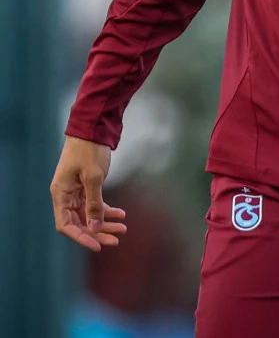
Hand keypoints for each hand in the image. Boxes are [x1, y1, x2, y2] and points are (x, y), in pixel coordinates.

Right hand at [50, 136, 126, 251]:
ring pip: (89, 215)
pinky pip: (95, 204)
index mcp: (60, 194)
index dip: (81, 237)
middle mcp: (66, 195)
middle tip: (116, 239)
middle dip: (98, 232)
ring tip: (123, 229)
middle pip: (79, 222)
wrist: (93, 128)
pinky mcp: (86, 186)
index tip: (97, 245)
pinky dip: (107, 210)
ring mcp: (76, 191)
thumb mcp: (93, 177)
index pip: (66, 225)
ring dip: (105, 222)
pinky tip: (121, 214)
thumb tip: (95, 228)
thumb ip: (94, 203)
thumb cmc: (89, 150)